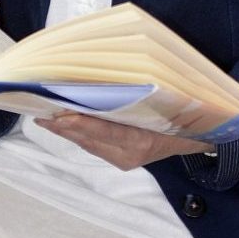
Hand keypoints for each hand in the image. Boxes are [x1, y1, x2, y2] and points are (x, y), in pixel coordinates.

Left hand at [36, 110, 216, 170]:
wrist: (198, 139)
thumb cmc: (182, 115)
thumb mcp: (166, 102)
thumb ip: (138, 94)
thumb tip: (108, 76)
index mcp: (144, 140)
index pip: (108, 131)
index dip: (83, 124)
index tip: (61, 116)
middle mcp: (131, 154)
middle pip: (91, 140)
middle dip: (64, 127)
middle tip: (40, 113)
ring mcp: (124, 160)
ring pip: (88, 145)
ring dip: (66, 131)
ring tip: (44, 117)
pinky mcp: (121, 161)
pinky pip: (94, 147)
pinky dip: (77, 135)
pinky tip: (62, 125)